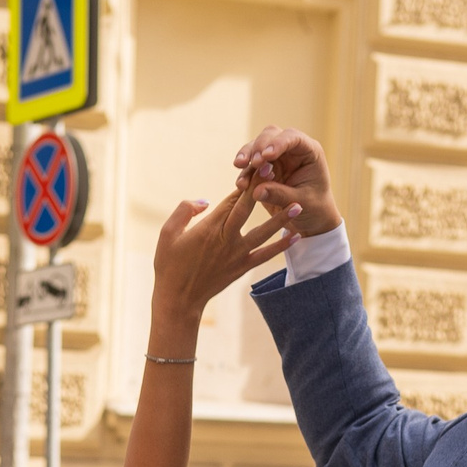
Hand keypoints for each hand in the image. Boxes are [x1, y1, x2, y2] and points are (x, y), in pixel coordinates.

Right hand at [147, 180, 299, 345]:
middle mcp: (227, 239)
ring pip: (263, 233)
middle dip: (263, 189)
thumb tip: (206, 200)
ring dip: (281, 219)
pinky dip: (280, 247)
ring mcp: (237, 255)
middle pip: (249, 209)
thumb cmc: (169, 265)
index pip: (232, 199)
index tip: (258, 166)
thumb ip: (185, 210)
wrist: (178, 300)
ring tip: (298, 206)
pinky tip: (294, 237)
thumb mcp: (168, 233)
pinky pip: (264, 256)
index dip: (247, 182)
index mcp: (210, 227)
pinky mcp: (242, 268)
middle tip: (278, 171)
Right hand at [233, 125, 342, 236]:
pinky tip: (240, 185)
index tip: (267, 155)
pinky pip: (250, 166)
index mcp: (309, 151)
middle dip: (259, 146)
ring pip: (256, 147)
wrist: (310, 220)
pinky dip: (244, 173)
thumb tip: (256, 191)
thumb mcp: (301, 203)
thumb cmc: (314, 208)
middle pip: (270, 135)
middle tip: (254, 162)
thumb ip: (280, 195)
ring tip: (239, 167)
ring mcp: (276, 157)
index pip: (292, 138)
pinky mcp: (263, 169)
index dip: (278, 143)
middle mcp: (291, 149)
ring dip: (246, 155)